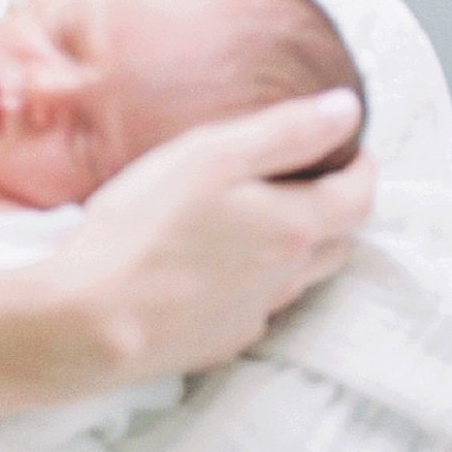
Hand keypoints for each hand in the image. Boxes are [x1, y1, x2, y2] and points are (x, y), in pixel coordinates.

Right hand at [57, 88, 373, 383]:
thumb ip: (283, 132)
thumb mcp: (210, 156)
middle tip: (315, 178)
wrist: (89, 320)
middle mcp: (285, 275)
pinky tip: (219, 267)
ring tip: (269, 219)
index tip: (354, 148)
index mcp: (292, 227)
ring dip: (300, 246)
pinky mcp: (220, 340)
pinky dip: (256, 281)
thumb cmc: (144, 228)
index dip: (362, 167)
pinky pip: (257, 305)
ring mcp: (254, 314)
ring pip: (299, 276)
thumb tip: (347, 111)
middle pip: (338, 241)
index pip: (358, 197)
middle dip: (337, 207)